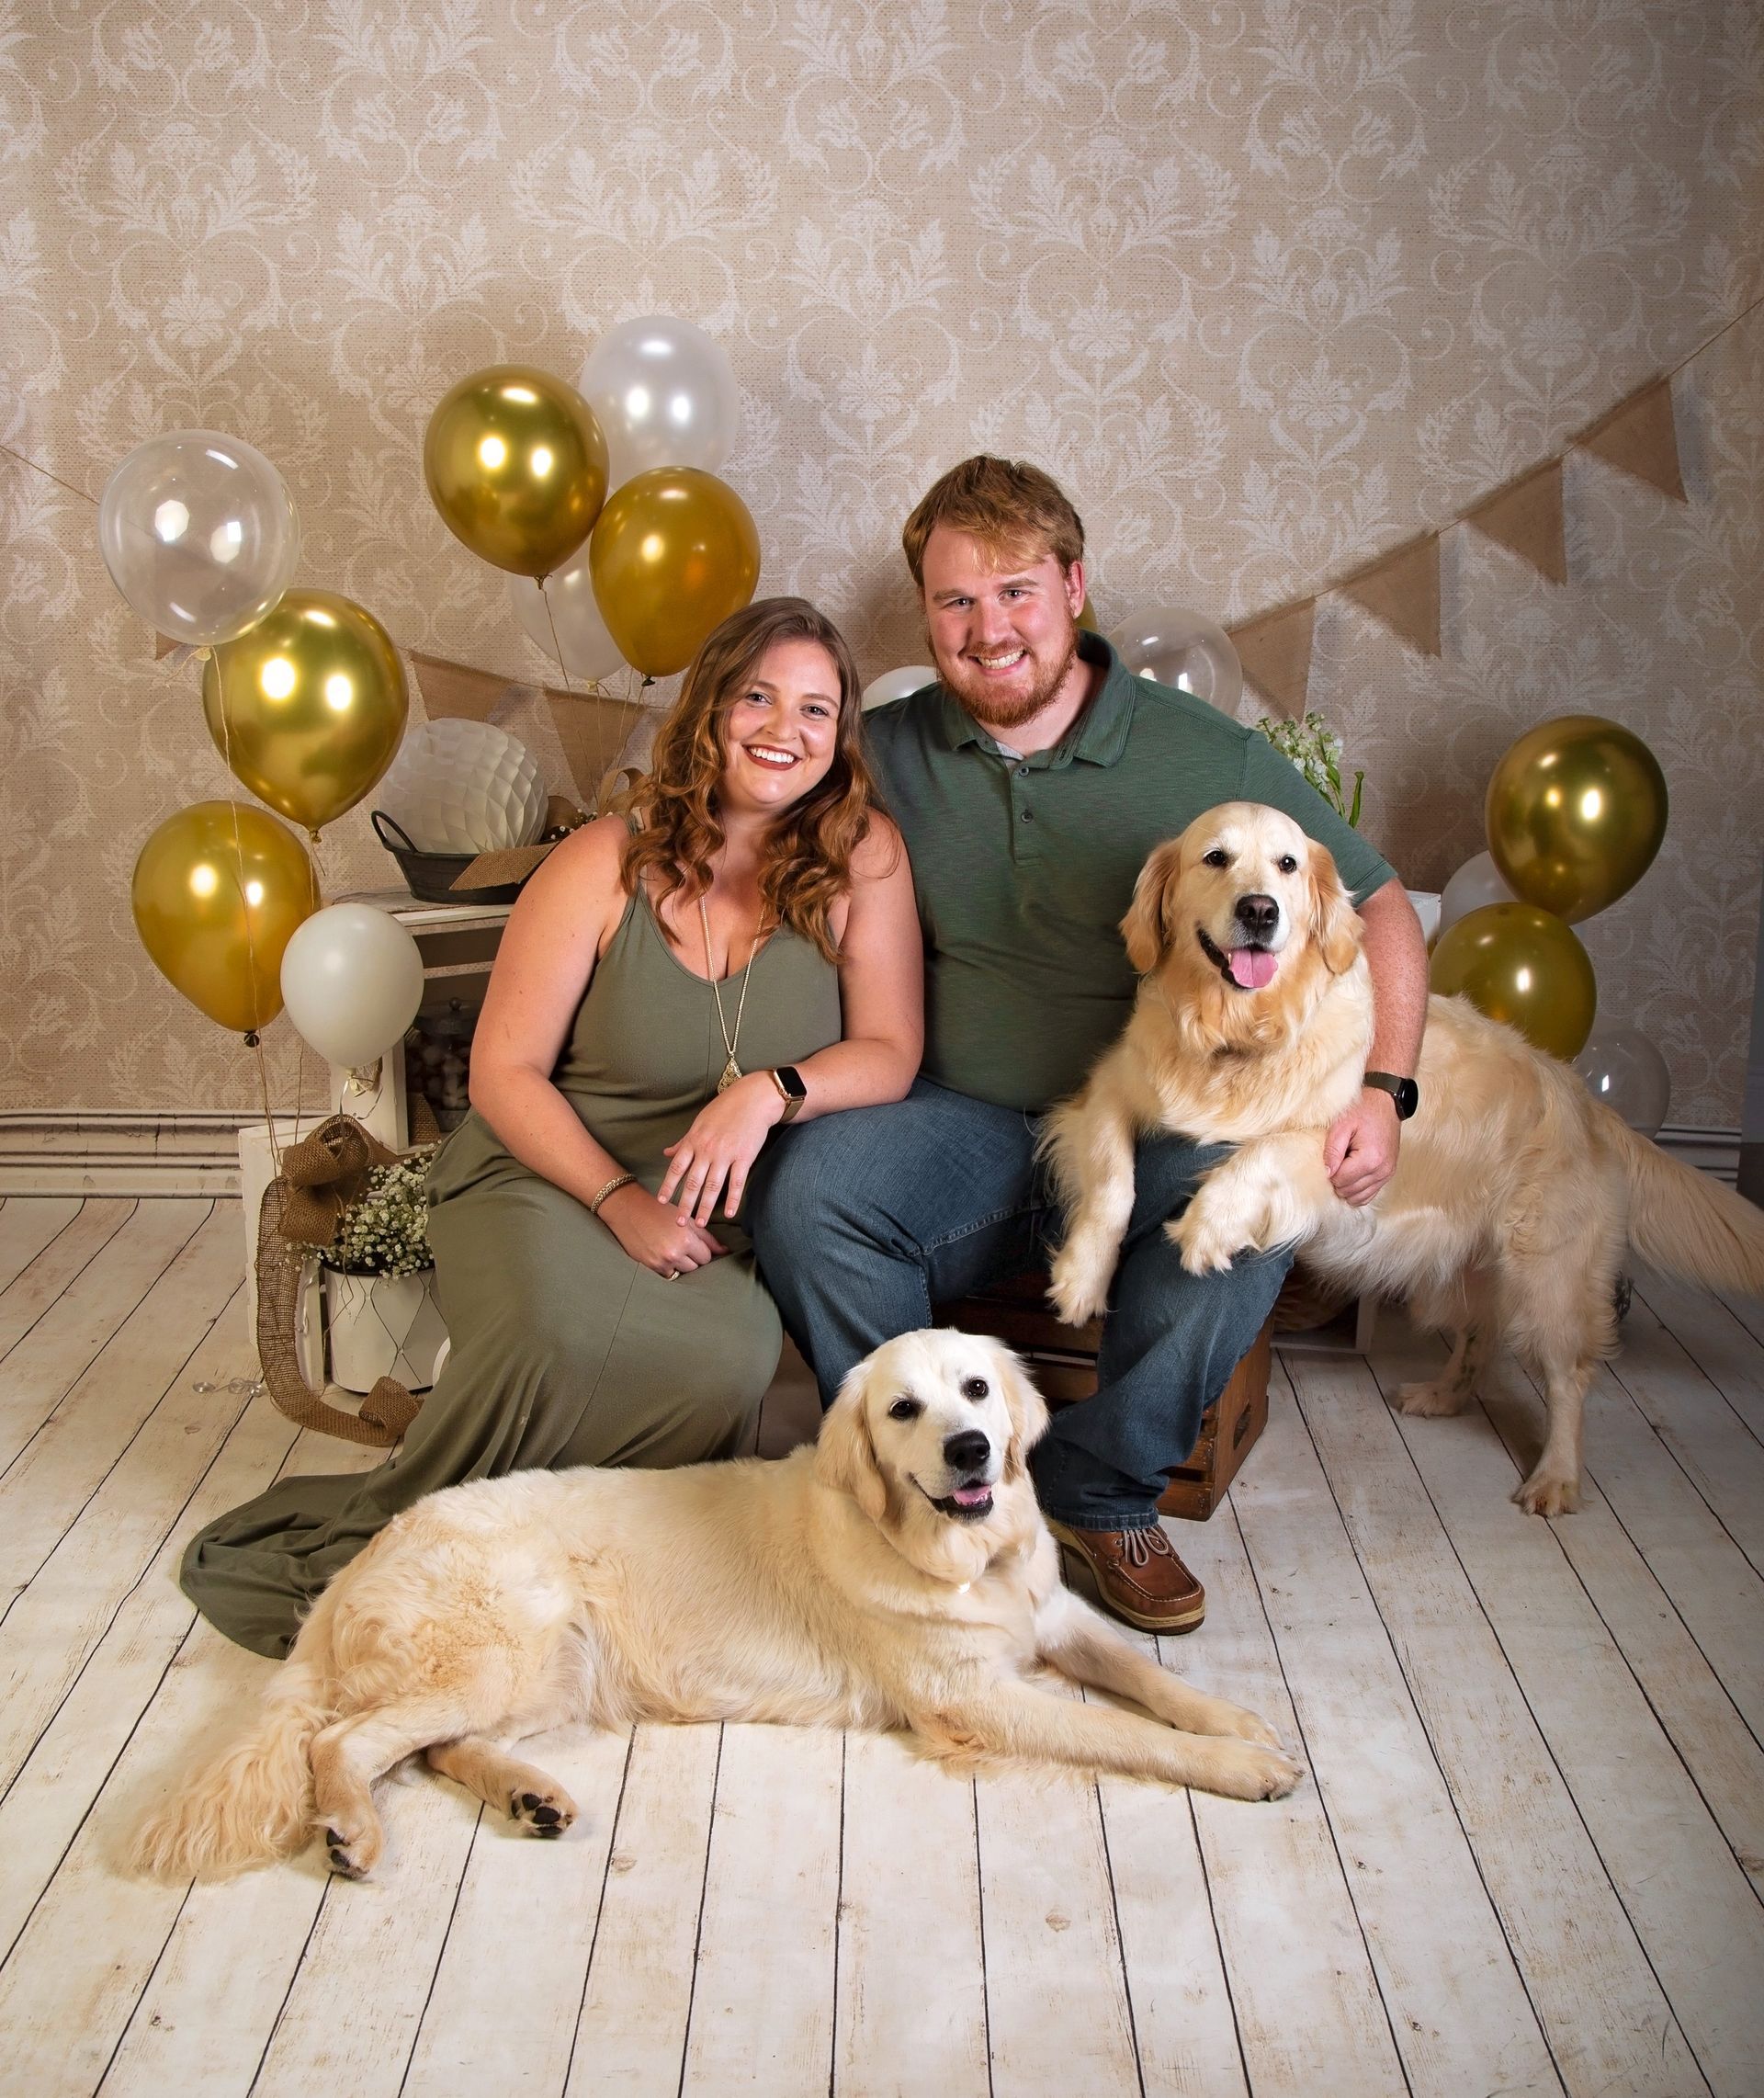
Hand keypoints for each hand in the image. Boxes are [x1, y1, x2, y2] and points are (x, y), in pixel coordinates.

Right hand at [597, 1182, 726, 1276]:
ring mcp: (660, 1262)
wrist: (629, 1210)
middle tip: (682, 1244)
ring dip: (680, 1264)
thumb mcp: (685, 1219)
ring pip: (682, 1272)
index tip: (695, 1243)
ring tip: (671, 1248)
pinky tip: (661, 1252)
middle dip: (692, 1258)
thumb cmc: (659, 1211)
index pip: (706, 1257)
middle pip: (695, 1267)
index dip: (702, 1250)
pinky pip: (667, 1274)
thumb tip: (725, 1251)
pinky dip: (667, 1267)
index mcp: (686, 1240)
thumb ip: (707, 1238)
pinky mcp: (649, 1267)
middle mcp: (674, 1253)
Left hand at [657, 1072, 786, 1223]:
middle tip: (680, 1222)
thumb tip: (666, 1153)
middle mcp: (707, 1149)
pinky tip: (728, 1213)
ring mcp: (726, 1154)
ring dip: (705, 1207)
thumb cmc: (725, 1108)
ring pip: (713, 1186)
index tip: (662, 1201)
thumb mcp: (699, 1122)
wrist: (753, 1099)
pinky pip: (736, 1182)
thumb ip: (683, 1141)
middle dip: (685, 1204)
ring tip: (700, 1223)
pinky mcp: (744, 1157)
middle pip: (693, 1182)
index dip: (669, 1186)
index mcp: (694, 1140)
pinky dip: (732, 1199)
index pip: (677, 1168)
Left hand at [1324, 1089, 1400, 1206]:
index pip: (1340, 1181)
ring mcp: (1387, 1174)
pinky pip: (1369, 1194)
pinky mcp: (1388, 1174)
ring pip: (1358, 1197)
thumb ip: (1332, 1150)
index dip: (1329, 1172)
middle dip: (1337, 1180)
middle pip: (1348, 1191)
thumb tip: (1327, 1173)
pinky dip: (1357, 1191)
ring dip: (1346, 1187)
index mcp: (1370, 1158)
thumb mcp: (1341, 1125)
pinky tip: (1350, 1177)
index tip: (1330, 1157)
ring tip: (1343, 1166)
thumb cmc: (1364, 1109)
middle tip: (1335, 1160)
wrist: (1386, 1102)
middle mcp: (1382, 1170)